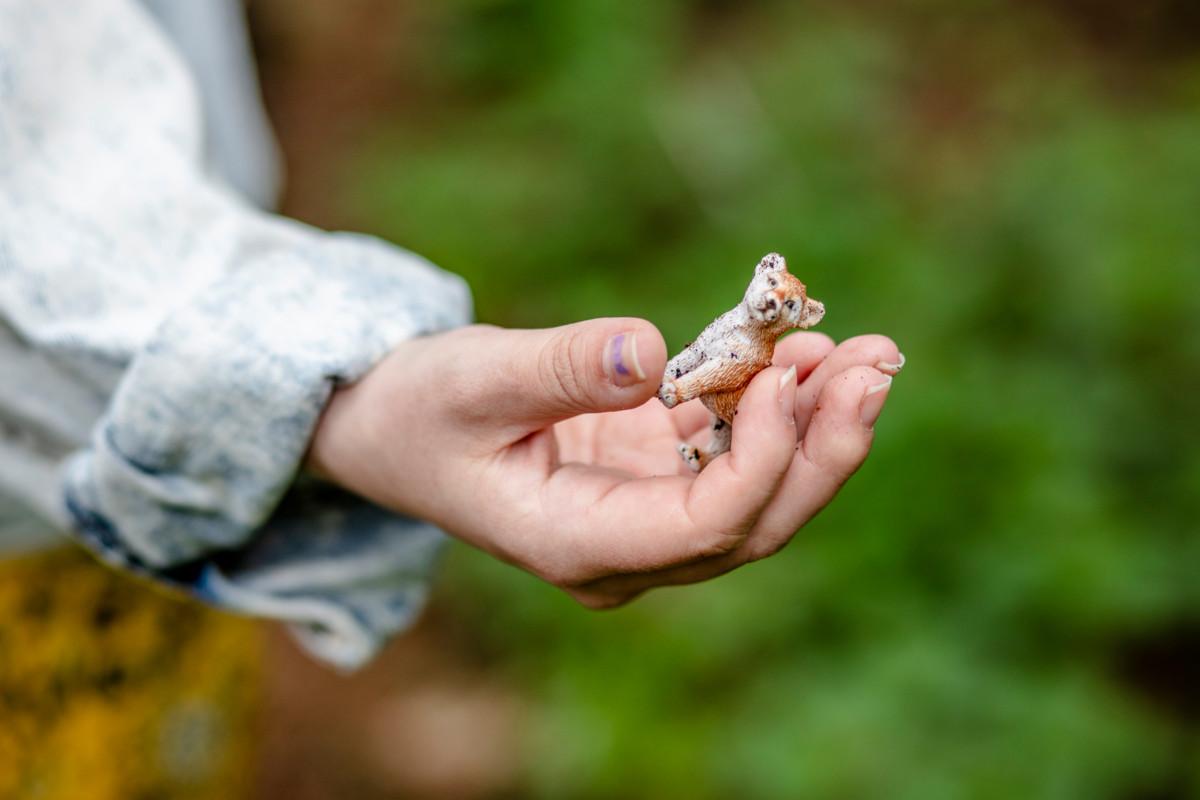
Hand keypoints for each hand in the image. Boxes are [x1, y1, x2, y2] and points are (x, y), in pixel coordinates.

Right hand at [306, 319, 902, 607]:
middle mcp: (625, 547)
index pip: (704, 528)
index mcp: (578, 543)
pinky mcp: (652, 475)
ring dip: (814, 424)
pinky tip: (806, 350)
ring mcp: (644, 516)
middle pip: (755, 523)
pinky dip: (772, 404)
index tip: (781, 379)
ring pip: (757, 491)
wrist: (390, 429)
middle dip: (822, 450)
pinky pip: (730, 450)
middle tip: (876, 366)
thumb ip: (555, 369)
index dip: (761, 461)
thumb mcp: (469, 379)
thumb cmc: (415, 410)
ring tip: (863, 351)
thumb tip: (647, 349)